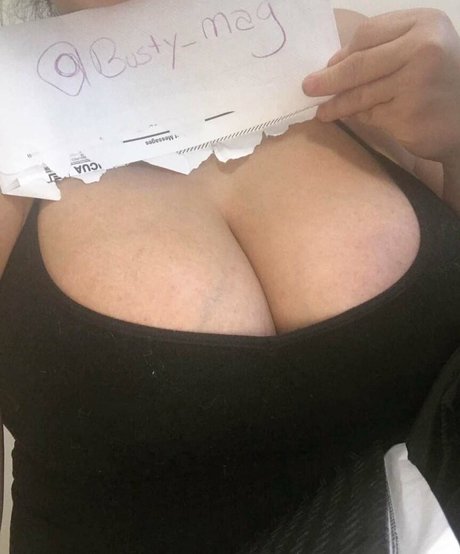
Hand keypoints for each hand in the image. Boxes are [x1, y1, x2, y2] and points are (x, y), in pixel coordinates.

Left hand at [302, 9, 459, 165]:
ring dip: (336, 104)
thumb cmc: (439, 81)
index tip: (326, 67)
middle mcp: (423, 49)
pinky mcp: (407, 115)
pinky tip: (351, 119)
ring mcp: (416, 83)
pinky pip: (370, 115)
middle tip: (308, 88)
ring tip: (323, 111)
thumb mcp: (420, 50)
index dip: (342, 54)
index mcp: (424, 24)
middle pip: (359, 63)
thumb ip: (383, 50)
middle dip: (329, 78)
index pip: (367, 34)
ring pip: (361, 93)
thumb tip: (332, 65)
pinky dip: (358, 118)